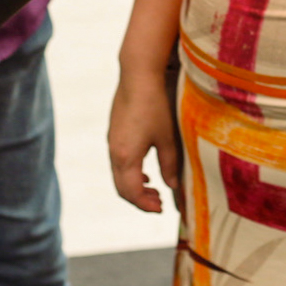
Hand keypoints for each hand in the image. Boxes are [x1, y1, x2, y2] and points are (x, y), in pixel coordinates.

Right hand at [108, 69, 181, 214]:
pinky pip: (118, 163)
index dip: (146, 204)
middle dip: (139, 199)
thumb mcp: (167, 138)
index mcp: (127, 157)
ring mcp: (112, 143)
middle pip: (122, 188)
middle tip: (159, 202)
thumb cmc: (155, 106)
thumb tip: (173, 186)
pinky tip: (145, 171)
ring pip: (118, 176)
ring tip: (154, 189)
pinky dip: (130, 174)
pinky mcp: (114, 134)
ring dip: (134, 187)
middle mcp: (114, 152)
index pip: (132, 193)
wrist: (137, 77)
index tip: (161, 208)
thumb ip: (170, 165)